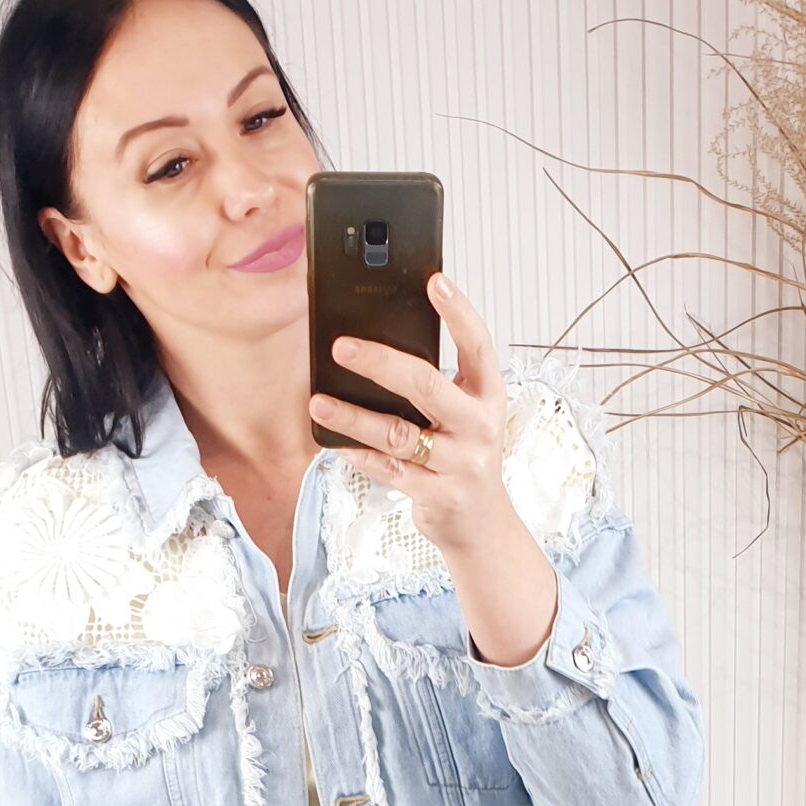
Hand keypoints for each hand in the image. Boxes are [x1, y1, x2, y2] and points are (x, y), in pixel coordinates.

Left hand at [308, 272, 515, 556]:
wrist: (481, 523)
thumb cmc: (464, 456)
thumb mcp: (464, 414)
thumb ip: (436, 385)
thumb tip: (377, 344)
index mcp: (487, 396)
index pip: (478, 346)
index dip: (459, 312)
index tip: (434, 281)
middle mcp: (478, 427)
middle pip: (426, 386)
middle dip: (381, 363)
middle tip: (341, 346)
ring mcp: (460, 464)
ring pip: (398, 434)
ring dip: (353, 416)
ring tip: (318, 400)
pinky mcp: (438, 495)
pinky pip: (388, 471)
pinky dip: (358, 454)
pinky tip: (333, 439)